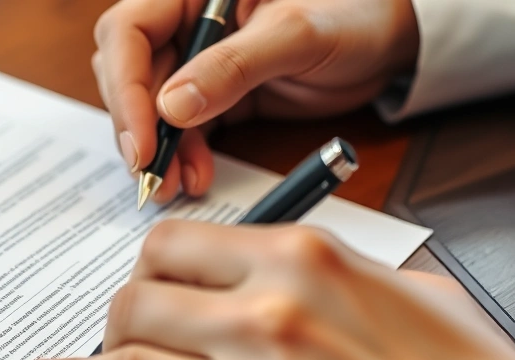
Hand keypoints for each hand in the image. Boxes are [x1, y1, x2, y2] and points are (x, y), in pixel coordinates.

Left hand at [18, 222, 514, 359]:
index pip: (171, 246)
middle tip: (98, 342)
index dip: (140, 269)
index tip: (135, 289)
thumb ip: (325, 271)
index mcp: (299, 263)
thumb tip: (272, 271)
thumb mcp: (403, 291)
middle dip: (105, 324)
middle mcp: (265, 320)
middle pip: (133, 306)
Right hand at [94, 0, 419, 200]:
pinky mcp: (212, 95)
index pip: (129, 32)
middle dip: (138, 128)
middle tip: (152, 175)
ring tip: (176, 186)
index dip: (126, 89)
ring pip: (150, 108)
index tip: (143, 142)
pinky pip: (181, 129)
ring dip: (159, 151)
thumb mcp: (296, 35)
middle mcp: (185, 22)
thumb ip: (234, 66)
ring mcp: (195, 60)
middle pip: (129, 75)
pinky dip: (183, 156)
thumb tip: (171, 107)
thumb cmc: (353, 14)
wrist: (388, 41)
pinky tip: (195, 177)